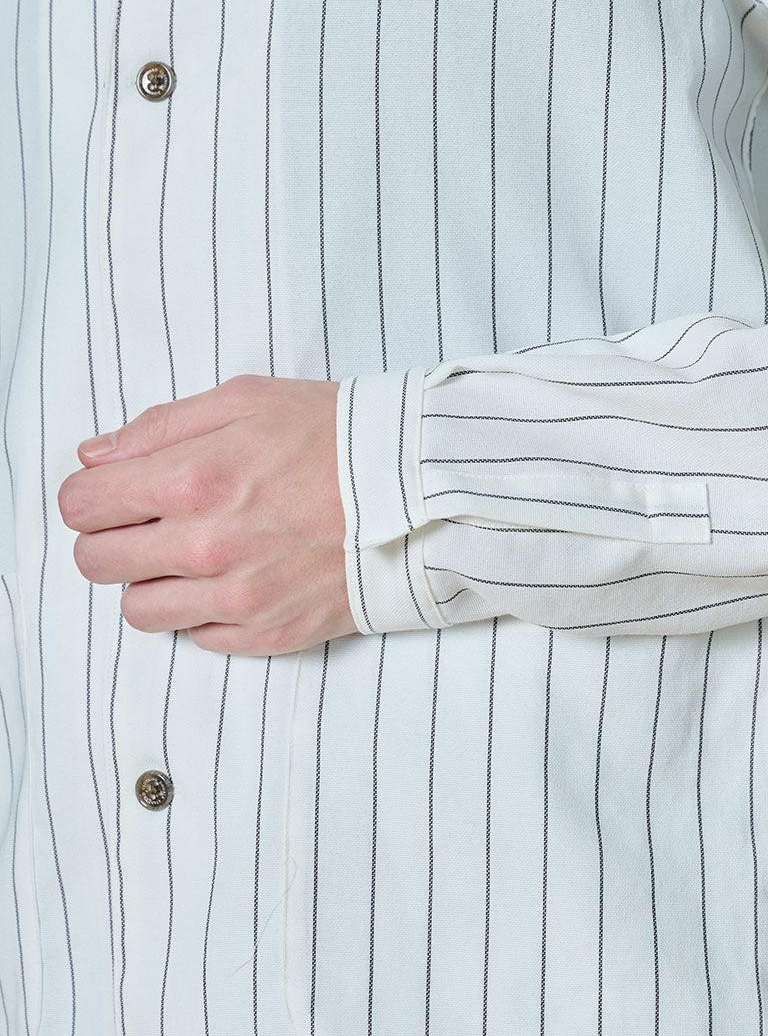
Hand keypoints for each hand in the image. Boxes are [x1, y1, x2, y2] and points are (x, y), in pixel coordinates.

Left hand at [57, 373, 356, 655]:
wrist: (418, 491)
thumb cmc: (336, 436)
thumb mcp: (248, 399)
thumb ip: (162, 425)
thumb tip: (96, 456)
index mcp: (193, 479)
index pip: (81, 505)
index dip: (91, 494)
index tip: (115, 490)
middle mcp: (206, 546)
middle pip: (96, 563)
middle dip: (110, 537)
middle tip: (149, 521)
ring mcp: (237, 597)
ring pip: (137, 610)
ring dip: (151, 581)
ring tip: (191, 555)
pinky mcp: (267, 632)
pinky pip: (197, 637)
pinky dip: (203, 610)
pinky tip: (236, 576)